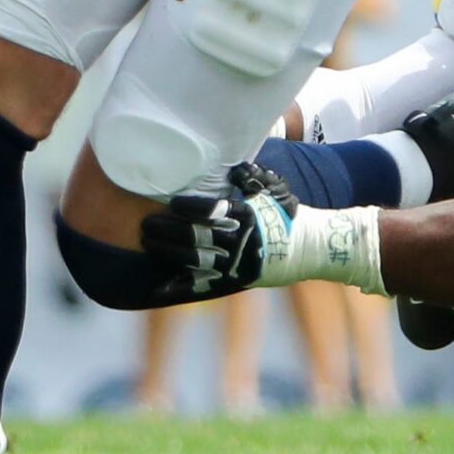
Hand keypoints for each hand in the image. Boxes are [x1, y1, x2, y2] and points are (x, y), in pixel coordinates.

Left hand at [141, 162, 299, 296]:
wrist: (306, 248)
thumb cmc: (285, 213)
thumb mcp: (274, 189)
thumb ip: (253, 177)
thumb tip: (234, 167)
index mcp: (247, 215)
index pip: (212, 211)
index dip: (190, 208)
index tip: (172, 203)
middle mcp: (240, 240)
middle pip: (196, 236)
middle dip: (168, 229)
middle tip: (147, 223)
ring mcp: (236, 262)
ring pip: (194, 258)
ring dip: (167, 251)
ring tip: (147, 242)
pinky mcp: (234, 279)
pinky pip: (203, 284)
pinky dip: (180, 286)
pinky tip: (158, 286)